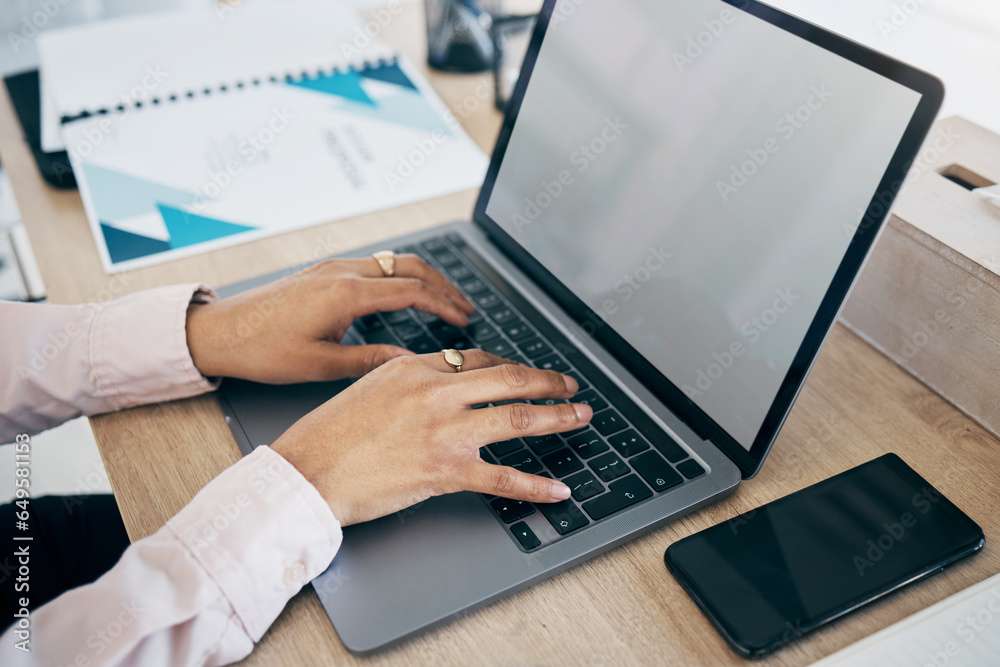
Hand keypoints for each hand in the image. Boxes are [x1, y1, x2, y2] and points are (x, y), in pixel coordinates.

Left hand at [185, 256, 474, 382]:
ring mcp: (332, 268)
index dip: (444, 304)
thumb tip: (410, 362)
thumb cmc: (263, 351)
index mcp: (346, 294)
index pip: (412, 291)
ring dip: (423, 278)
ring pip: (392, 261)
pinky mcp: (323, 271)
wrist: (219, 332)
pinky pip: (373, 265)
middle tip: (466, 307)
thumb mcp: (321, 365)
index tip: (464, 319)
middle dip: (443, 285)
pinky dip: (399, 276)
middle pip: (409, 267)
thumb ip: (371, 360)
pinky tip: (405, 294)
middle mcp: (342, 272)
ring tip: (444, 299)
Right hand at [271, 350, 592, 525]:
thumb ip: (405, 379)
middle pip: (507, 378)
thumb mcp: (366, 388)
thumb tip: (429, 379)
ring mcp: (444, 431)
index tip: (523, 373)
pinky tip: (557, 489)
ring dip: (556, 417)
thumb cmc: (327, 435)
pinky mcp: (445, 471)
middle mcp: (435, 392)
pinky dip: (535, 485)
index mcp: (413, 368)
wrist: (307, 472)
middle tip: (570, 385)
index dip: (507, 366)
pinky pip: (503, 477)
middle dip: (547, 381)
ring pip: (515, 418)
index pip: (475, 359)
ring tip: (580, 417)